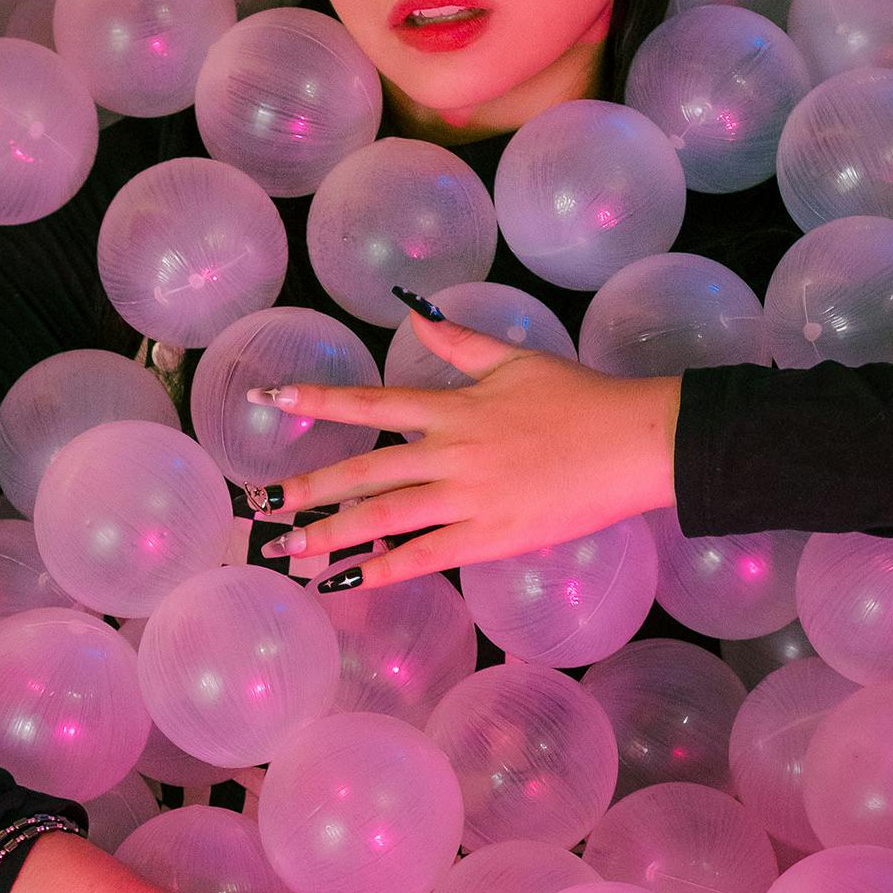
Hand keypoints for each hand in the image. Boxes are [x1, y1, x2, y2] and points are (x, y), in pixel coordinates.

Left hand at [244, 312, 681, 590]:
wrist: (631, 443)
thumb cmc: (579, 398)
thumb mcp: (514, 359)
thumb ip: (458, 341)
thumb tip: (415, 312)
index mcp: (453, 407)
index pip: (371, 402)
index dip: (317, 400)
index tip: (271, 402)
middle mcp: (449, 452)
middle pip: (363, 470)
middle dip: (307, 488)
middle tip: (261, 505)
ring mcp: (466, 497)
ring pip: (383, 516)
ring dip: (330, 533)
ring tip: (287, 548)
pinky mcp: (489, 536)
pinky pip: (425, 555)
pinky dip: (382, 568)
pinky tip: (346, 580)